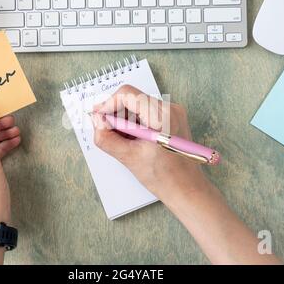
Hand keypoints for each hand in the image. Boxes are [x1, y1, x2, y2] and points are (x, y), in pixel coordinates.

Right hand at [92, 85, 209, 201]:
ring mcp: (173, 112)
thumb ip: (106, 138)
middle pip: (132, 97)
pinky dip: (135, 122)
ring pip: (138, 104)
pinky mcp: (173, 118)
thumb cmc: (164, 177)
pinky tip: (134, 140)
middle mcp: (170, 108)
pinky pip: (147, 111)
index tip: (99, 118)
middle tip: (107, 131)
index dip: (108, 104)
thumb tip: (96, 120)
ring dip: (125, 119)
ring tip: (123, 140)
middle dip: (116, 113)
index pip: (127, 94)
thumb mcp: (128, 158)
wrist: (187, 188)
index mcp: (161, 116)